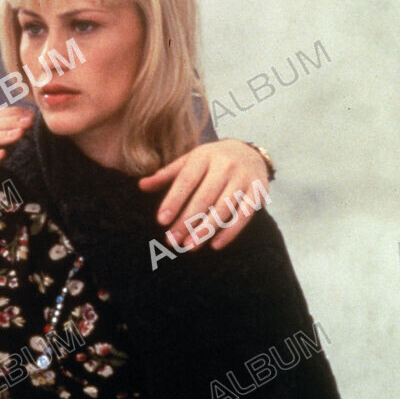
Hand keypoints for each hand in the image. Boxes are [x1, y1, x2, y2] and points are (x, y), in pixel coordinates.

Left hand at [137, 139, 270, 251]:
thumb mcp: (189, 161)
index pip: (186, 180)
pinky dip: (230, 232)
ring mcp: (243, 178)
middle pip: (204, 197)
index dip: (174, 200)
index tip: (161, 220)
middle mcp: (225, 166)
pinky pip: (244, 215)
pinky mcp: (258, 191)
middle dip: (187, 221)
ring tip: (190, 246)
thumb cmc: (211, 160)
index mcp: (204, 156)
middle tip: (172, 240)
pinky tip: (215, 245)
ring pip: (223, 208)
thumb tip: (141, 186)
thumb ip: (166, 174)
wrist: (248, 152)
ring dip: (206, 230)